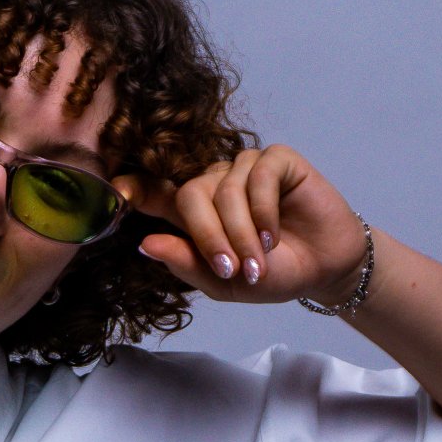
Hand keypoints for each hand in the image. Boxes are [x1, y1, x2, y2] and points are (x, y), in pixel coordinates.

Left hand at [129, 143, 367, 303]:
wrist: (324, 270)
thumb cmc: (273, 274)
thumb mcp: (225, 282)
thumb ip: (186, 262)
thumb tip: (144, 243)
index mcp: (194, 212)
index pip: (155, 193)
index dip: (134, 188)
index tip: (116, 192)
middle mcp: (215, 183)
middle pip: (190, 194)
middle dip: (209, 236)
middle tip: (231, 268)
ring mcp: (245, 167)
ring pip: (225, 188)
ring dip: (242, 231)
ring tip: (260, 259)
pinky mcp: (277, 160)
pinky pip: (258, 175)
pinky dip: (263, 209)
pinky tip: (273, 233)